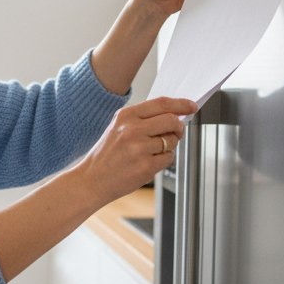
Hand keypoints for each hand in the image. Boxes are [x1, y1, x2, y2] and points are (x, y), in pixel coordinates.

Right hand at [72, 97, 197, 203]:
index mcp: (126, 116)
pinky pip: (168, 158)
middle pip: (172, 120)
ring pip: (172, 141)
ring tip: (153, 151)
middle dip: (178, 127)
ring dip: (170, 146)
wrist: (92, 180)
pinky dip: (164, 160)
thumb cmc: (107, 155)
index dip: (181, 104)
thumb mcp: (118, 128)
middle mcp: (132, 129)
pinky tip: (150, 162)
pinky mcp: (145, 166)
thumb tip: (174, 115)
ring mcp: (139, 148)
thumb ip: (143, 119)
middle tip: (176, 132)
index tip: (191, 106)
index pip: (161, 104)